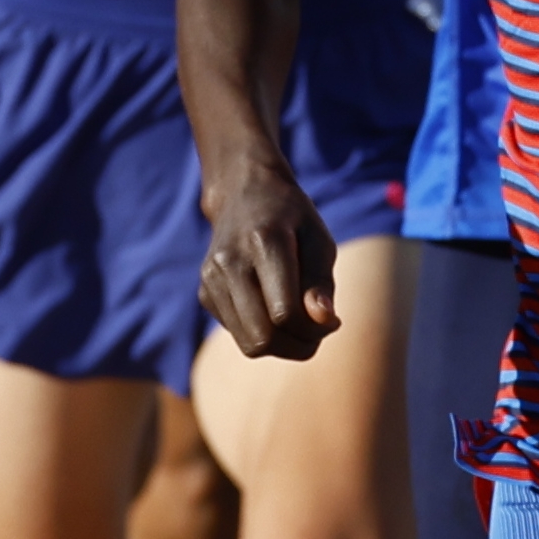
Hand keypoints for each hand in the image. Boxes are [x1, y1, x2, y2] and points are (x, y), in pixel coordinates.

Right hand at [196, 161, 342, 363]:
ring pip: (249, 345)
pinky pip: (239, 335)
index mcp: (263, 242)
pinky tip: (273, 307)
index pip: (284, 313)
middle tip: (318, 329)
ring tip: (299, 321)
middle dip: (298, 345)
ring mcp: (211, 279)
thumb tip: (324, 323)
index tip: (333, 321)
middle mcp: (229, 262)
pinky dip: (263, 332)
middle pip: (263, 338)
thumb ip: (322, 282)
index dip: (314, 330)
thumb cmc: (292, 218)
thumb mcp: (319, 240)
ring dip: (282, 344)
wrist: (243, 193)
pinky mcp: (205, 293)